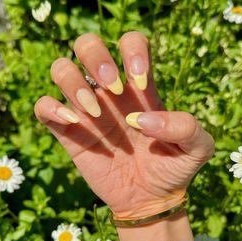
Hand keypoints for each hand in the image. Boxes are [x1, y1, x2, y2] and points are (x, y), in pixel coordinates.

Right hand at [34, 31, 213, 219]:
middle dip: (96, 56)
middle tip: (112, 88)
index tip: (141, 84)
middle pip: (86, 43)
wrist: (150, 199)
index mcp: (139, 85)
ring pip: (60, 68)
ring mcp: (86, 109)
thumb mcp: (197, 149)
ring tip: (95, 111)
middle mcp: (109, 91)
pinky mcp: (68, 133)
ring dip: (72, 82)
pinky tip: (73, 124)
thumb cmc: (173, 168)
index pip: (130, 41)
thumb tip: (141, 118)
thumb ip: (186, 127)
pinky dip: (50, 108)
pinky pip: (43, 106)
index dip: (132, 51)